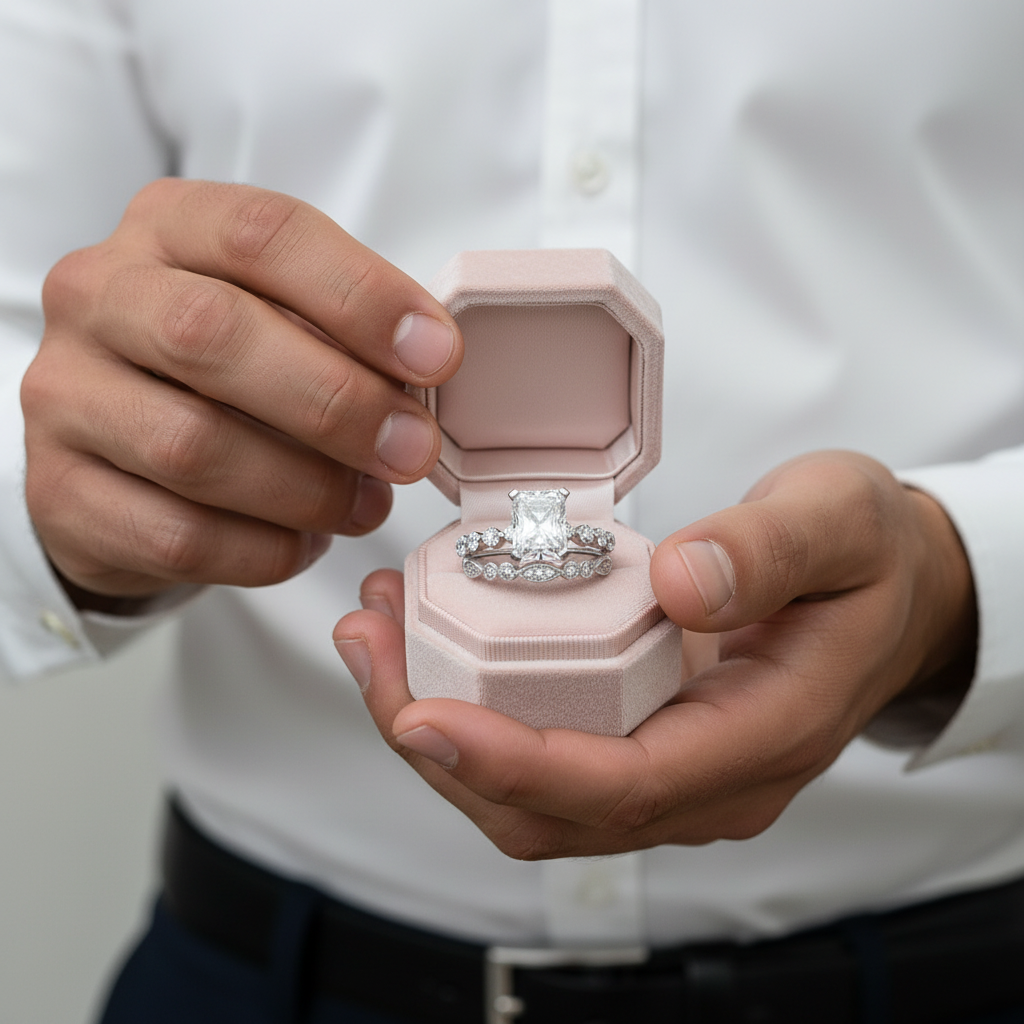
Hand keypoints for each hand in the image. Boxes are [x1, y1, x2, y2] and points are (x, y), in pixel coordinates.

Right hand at [21, 179, 460, 604]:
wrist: (116, 445)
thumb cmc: (224, 369)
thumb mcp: (280, 315)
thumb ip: (343, 329)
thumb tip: (426, 371)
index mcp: (169, 228)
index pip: (262, 234)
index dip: (361, 296)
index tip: (436, 357)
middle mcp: (100, 298)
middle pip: (215, 335)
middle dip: (337, 401)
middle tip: (411, 449)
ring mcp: (66, 397)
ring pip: (194, 447)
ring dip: (307, 488)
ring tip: (366, 504)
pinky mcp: (61, 494)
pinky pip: (177, 536)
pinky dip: (264, 548)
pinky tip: (305, 542)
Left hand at [334, 452, 976, 858]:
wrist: (889, 592)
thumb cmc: (867, 560)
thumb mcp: (840, 521)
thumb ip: (769, 551)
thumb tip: (683, 586)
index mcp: (762, 738)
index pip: (621, 785)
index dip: (512, 765)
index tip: (421, 717)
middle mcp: (707, 780)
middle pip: (548, 809)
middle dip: (441, 745)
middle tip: (372, 647)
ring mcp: (670, 769)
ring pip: (530, 796)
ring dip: (439, 727)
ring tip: (379, 634)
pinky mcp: (641, 741)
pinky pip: (540, 754)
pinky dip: (470, 710)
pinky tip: (428, 640)